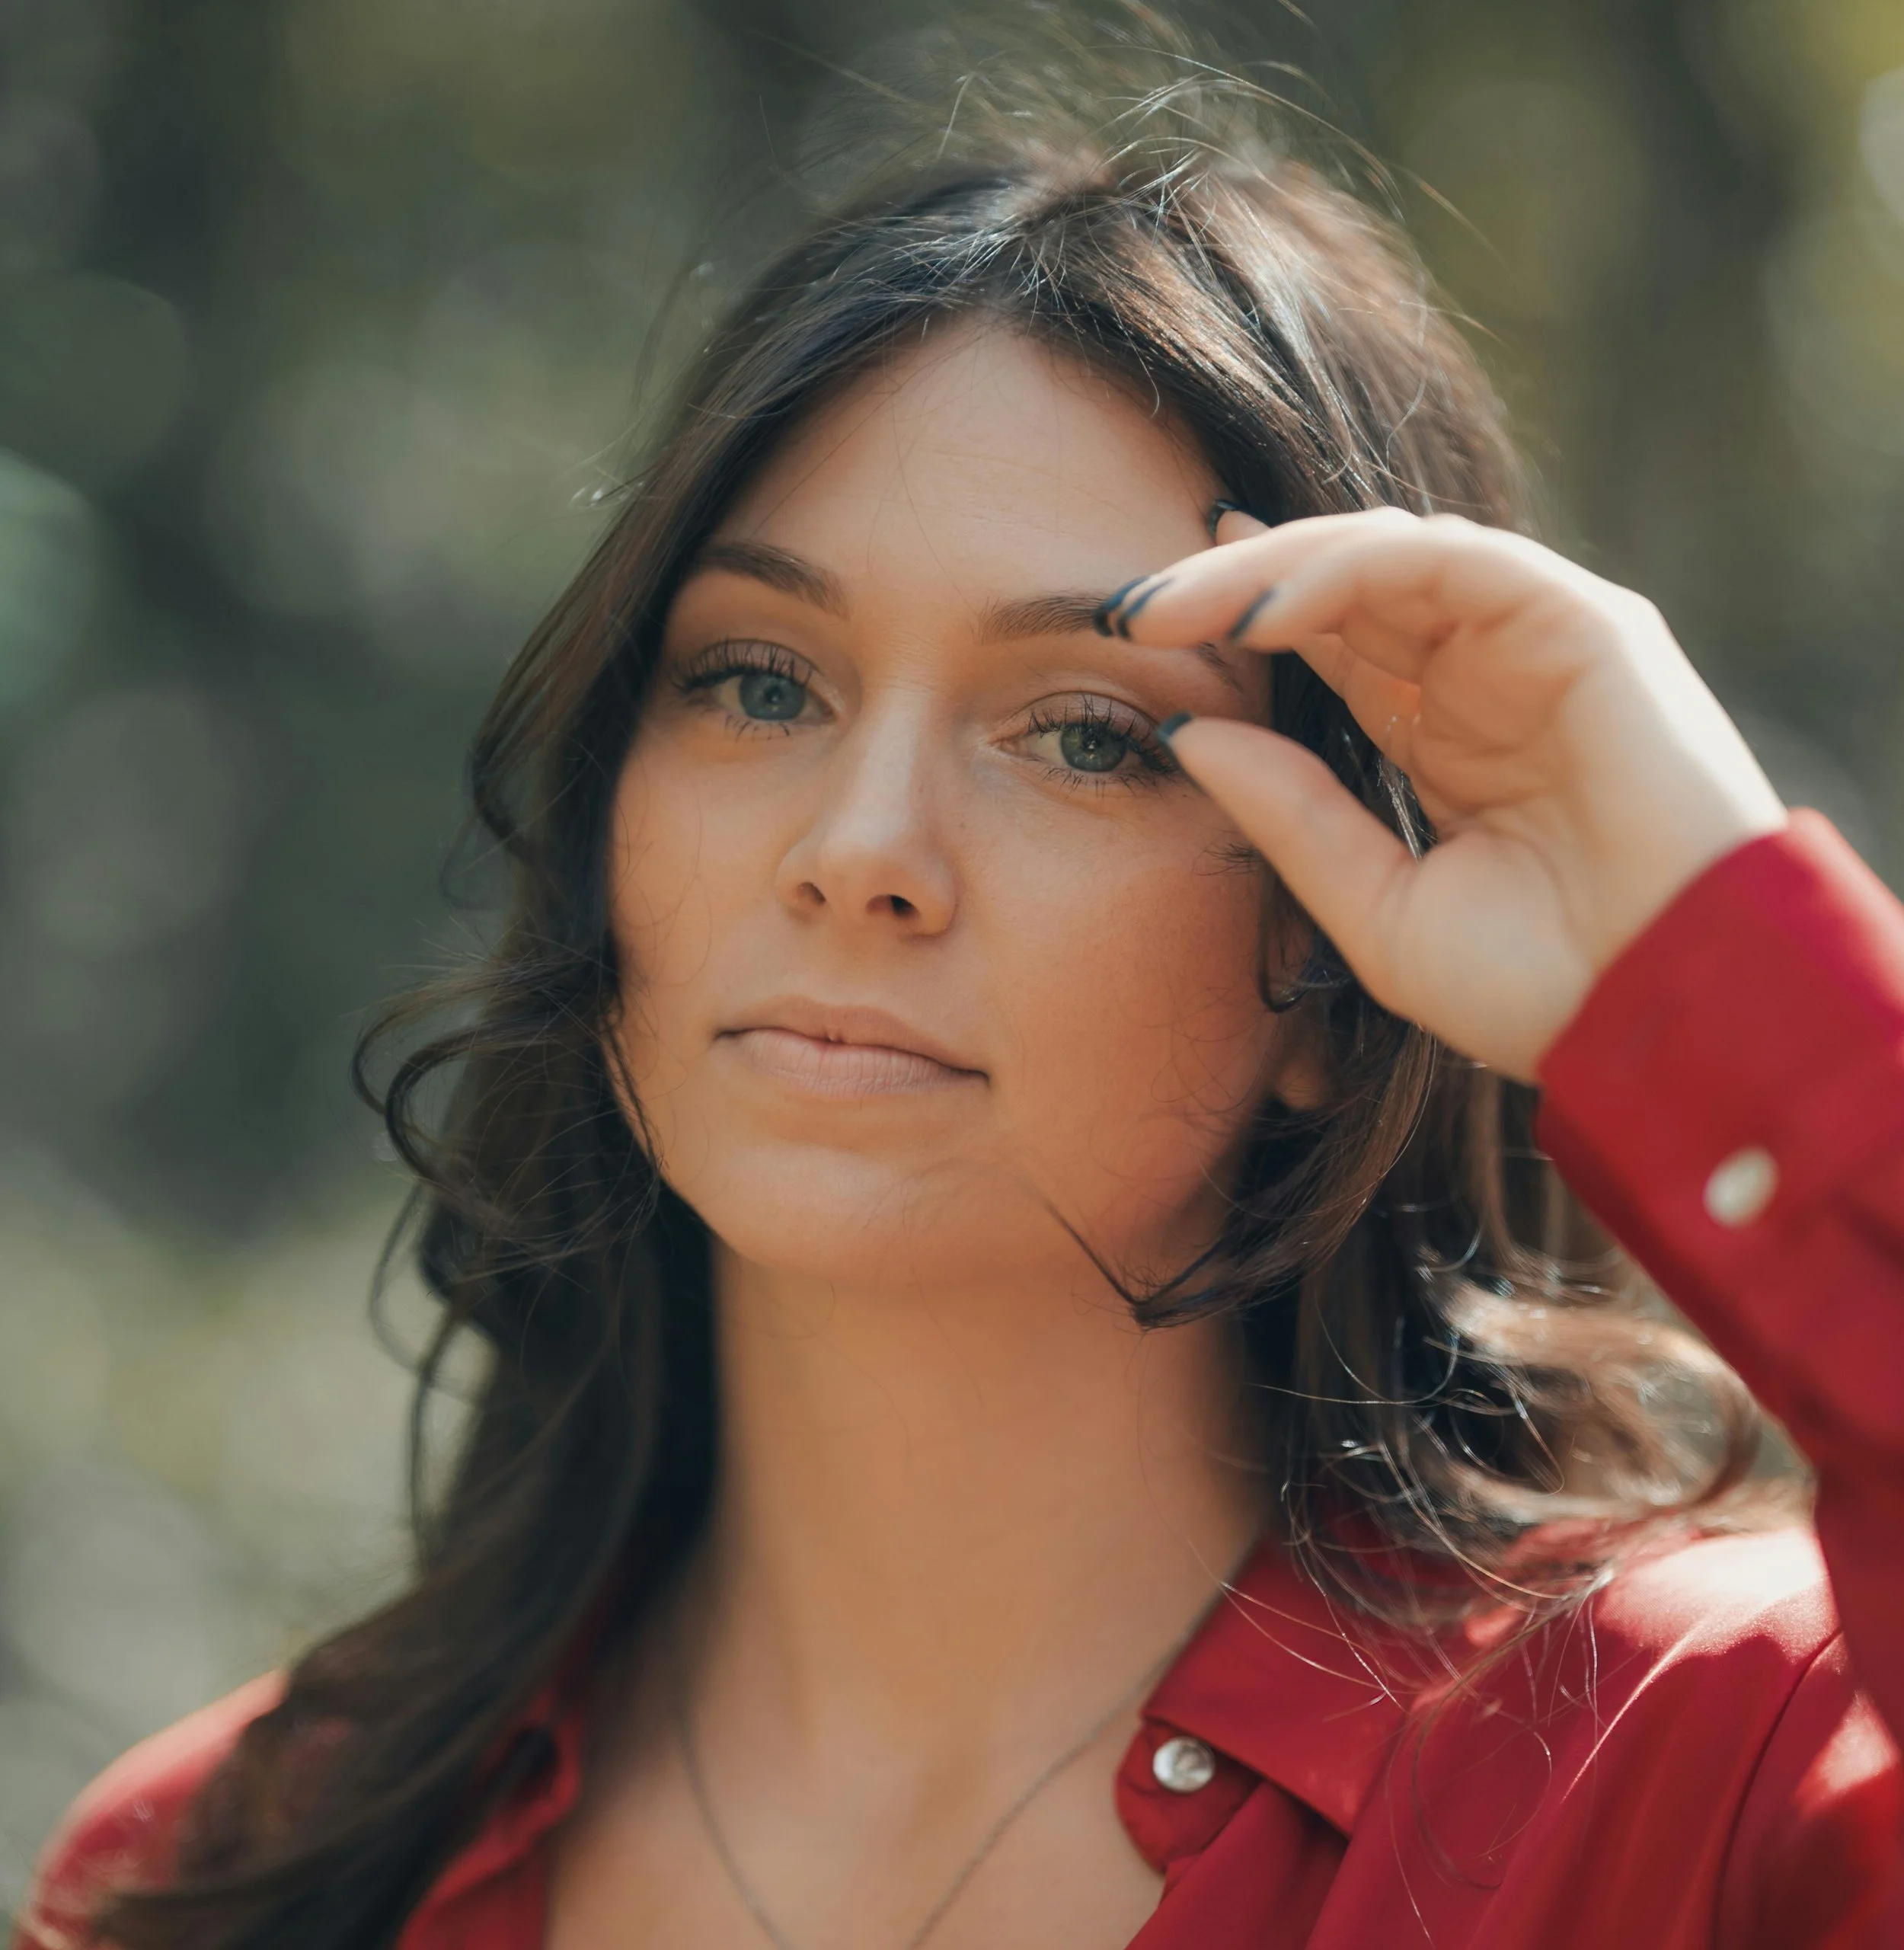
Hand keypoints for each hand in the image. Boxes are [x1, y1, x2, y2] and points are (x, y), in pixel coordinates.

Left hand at [1109, 508, 1786, 1080]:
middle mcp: (1489, 677)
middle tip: (1131, 609)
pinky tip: (1262, 613)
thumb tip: (1184, 735)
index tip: (1138, 630)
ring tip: (1171, 609)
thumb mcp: (1375, 905)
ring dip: (1270, 570)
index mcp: (1447, 739)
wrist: (1657, 1023)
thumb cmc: (1537, 988)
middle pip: (1343, 591)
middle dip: (1231, 588)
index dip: (1239, 624)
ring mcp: (1537, 643)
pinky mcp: (1583, 623)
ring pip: (1384, 557)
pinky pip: (1447, 562)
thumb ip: (1288, 814)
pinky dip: (1347, 572)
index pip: (1334, 645)